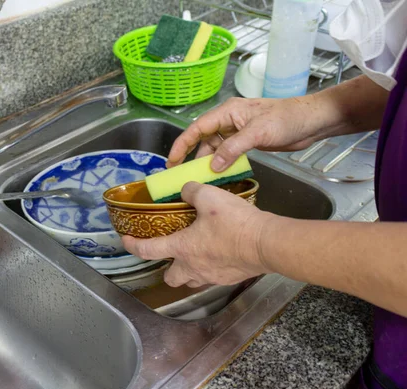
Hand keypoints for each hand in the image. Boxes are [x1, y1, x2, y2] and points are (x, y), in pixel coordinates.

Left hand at [122, 182, 273, 287]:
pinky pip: (211, 278)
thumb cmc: (235, 223)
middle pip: (170, 277)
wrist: (266, 244)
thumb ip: (192, 191)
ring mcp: (211, 276)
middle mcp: (193, 267)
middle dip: (165, 268)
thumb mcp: (209, 197)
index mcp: (182, 248)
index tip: (127, 240)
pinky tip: (217, 254)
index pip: (148, 250)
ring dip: (187, 270)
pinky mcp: (228, 279)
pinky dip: (208, 269)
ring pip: (191, 280)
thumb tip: (185, 189)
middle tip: (169, 252)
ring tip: (193, 254)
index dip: (133, 246)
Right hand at [167, 96, 321, 170]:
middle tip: (180, 174)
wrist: (312, 121)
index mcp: (228, 111)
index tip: (172, 160)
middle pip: (203, 139)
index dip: (182, 144)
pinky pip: (227, 153)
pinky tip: (219, 175)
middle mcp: (229, 120)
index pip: (197, 128)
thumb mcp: (258, 132)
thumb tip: (214, 166)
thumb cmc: (287, 119)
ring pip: (215, 148)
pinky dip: (222, 164)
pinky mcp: (247, 141)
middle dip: (191, 156)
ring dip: (208, 162)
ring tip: (200, 179)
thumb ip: (233, 148)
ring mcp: (238, 131)